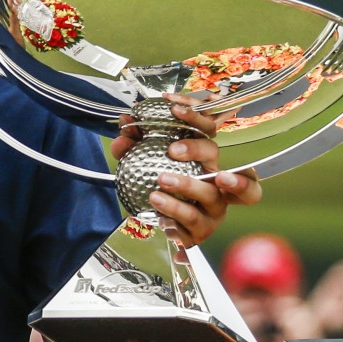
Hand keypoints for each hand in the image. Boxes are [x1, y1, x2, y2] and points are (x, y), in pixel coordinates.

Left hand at [111, 93, 261, 247]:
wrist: (160, 224)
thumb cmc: (160, 187)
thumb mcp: (144, 160)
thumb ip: (135, 143)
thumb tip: (125, 123)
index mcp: (203, 159)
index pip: (209, 131)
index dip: (197, 118)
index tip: (174, 110)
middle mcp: (215, 181)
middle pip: (217, 156)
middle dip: (197, 152)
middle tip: (171, 150)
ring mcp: (211, 208)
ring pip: (209, 195)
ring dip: (186, 188)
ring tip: (158, 186)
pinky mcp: (200, 231)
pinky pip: (192, 224)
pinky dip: (175, 218)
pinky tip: (160, 214)